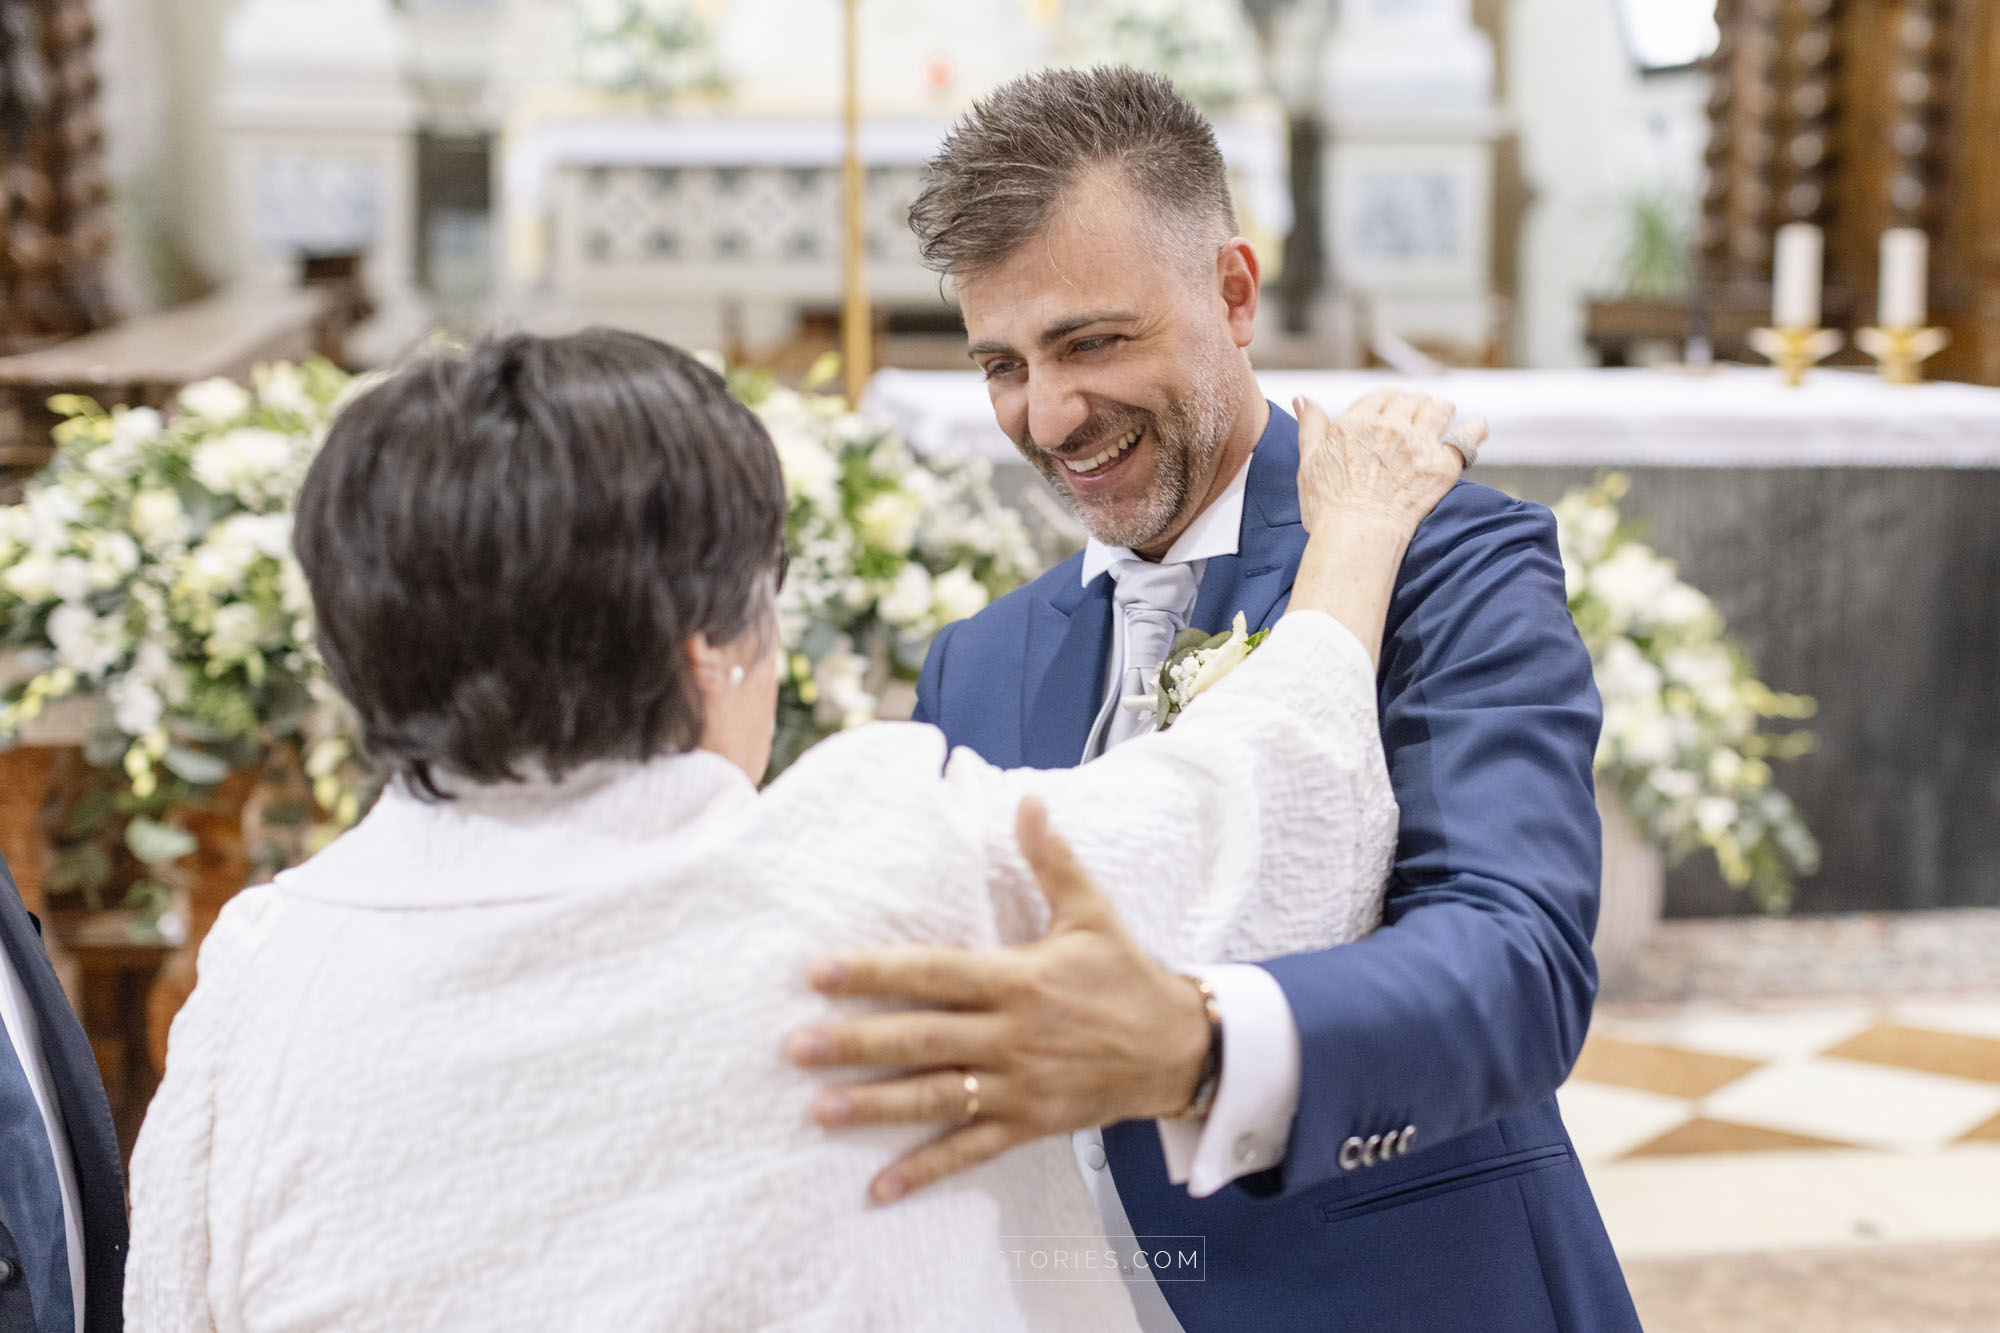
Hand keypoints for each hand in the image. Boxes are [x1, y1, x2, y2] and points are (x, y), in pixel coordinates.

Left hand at [786, 797, 1210, 1203]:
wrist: (1178, 1050)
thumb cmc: (1125, 977)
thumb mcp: (1092, 913)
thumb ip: (1051, 860)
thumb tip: (1028, 800)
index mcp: (1019, 979)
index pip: (934, 973)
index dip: (875, 972)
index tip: (819, 972)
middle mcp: (1012, 1035)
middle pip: (923, 1038)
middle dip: (856, 1043)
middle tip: (796, 1048)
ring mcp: (1019, 1086)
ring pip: (937, 1098)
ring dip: (876, 1107)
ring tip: (819, 1110)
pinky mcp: (1028, 1125)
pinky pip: (970, 1150)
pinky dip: (926, 1170)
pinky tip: (879, 1187)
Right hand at [1292, 390, 1485, 535]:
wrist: (1357, 535)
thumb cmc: (1328, 506)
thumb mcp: (1309, 462)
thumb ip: (1310, 426)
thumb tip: (1304, 398)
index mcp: (1357, 423)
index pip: (1379, 398)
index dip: (1385, 402)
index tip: (1389, 409)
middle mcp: (1390, 427)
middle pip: (1410, 400)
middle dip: (1413, 403)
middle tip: (1418, 410)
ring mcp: (1419, 445)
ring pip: (1438, 409)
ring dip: (1440, 408)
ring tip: (1443, 412)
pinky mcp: (1441, 466)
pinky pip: (1465, 438)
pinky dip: (1474, 430)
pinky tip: (1477, 426)